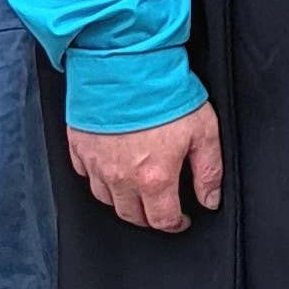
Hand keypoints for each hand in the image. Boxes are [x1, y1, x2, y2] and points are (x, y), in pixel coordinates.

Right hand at [67, 102, 222, 232]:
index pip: (163, 220)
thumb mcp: (203, 132)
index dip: (176, 224)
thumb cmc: (165, 94)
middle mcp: (120, 177)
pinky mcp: (79, 147)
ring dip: (123, 200)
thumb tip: (210, 200)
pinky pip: (86, 175)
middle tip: (160, 208)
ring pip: (106, 199)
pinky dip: (99, 178)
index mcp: (153, 178)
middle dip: (149, 217)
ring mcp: (96, 163)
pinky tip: (111, 169)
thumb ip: (208, 171)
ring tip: (137, 191)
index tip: (182, 220)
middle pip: (131, 215)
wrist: (125, 65)